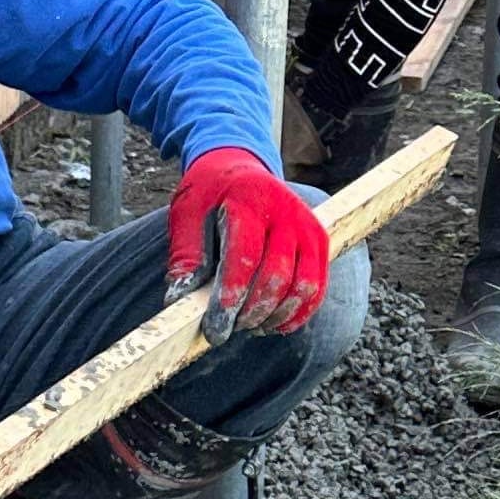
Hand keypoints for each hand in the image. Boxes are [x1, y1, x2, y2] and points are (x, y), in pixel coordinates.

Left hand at [166, 146, 329, 341]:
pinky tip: (273, 324)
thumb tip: (180, 300)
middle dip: (251, 312)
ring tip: (248, 325)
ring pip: (302, 285)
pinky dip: (298, 313)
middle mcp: (286, 211)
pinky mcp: (320, 240)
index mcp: (248, 200)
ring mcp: (307, 226)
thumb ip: (186, 255)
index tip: (214, 329)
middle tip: (228, 329)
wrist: (239, 169)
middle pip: (277, 275)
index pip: (245, 257)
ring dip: (275, 316)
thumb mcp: (186, 214)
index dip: (230, 298)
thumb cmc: (208, 195)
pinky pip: (317, 286)